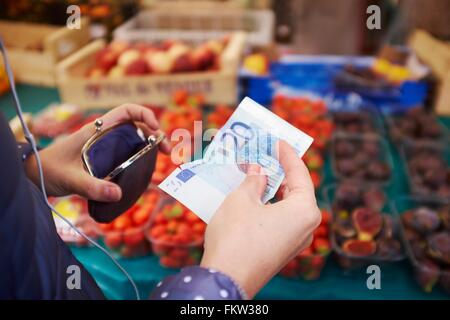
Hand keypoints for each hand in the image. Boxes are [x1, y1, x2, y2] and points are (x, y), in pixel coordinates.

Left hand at [25, 104, 170, 200]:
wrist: (35, 175)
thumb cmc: (49, 170)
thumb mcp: (71, 178)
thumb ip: (93, 187)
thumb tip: (119, 194)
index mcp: (97, 130)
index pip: (126, 111)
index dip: (145, 114)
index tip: (155, 129)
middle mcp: (104, 135)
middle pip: (137, 126)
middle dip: (155, 134)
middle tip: (166, 152)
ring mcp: (106, 147)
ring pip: (134, 140)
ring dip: (150, 146)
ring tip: (160, 159)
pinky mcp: (105, 159)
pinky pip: (128, 153)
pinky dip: (140, 158)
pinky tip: (144, 171)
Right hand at [200, 140, 320, 298]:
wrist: (226, 280)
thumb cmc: (236, 236)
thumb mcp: (242, 199)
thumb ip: (254, 179)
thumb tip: (259, 170)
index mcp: (305, 211)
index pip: (299, 173)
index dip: (287, 154)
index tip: (278, 140)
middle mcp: (307, 226)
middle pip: (295, 190)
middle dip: (278, 171)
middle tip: (264, 154)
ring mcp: (296, 241)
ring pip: (287, 205)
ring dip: (271, 188)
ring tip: (256, 172)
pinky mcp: (282, 250)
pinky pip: (280, 220)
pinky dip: (268, 205)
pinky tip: (253, 195)